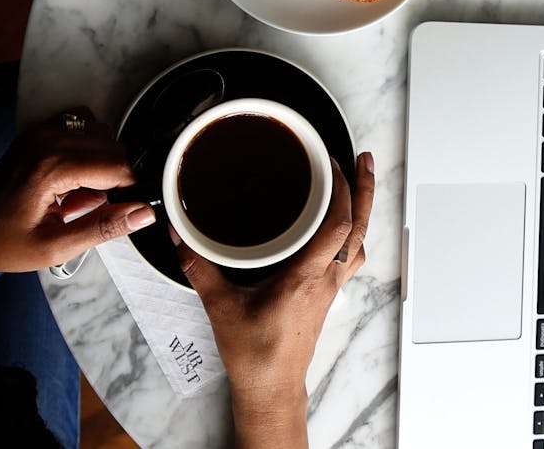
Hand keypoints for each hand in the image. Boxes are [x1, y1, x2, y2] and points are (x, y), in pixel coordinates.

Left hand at [0, 106, 154, 297]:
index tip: (117, 212)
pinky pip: (82, 123)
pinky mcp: (37, 130)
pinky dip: (87, 144)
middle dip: (112, 179)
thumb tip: (145, 212)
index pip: (118, 167)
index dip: (127, 191)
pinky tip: (73, 172)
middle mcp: (47, 140)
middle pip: (113, 148)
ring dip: (100, 161)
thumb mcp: (56, 247)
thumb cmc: (6, 244)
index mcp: (51, 168)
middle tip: (85, 208)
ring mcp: (40, 131)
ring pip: (101, 133)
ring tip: (76, 193)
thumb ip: (104, 227)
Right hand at [174, 151, 375, 447]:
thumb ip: (198, 266)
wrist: (271, 386)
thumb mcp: (219, 305)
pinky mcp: (327, 295)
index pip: (338, 225)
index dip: (341, 189)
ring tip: (359, 183)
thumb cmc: (254, 352)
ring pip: (359, 242)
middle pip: (359, 227)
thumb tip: (179, 235)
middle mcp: (326, 279)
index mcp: (306, 276)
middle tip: (363, 158)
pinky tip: (342, 226)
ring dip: (362, 210)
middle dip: (364, 189)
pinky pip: (349, 257)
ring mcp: (331, 288)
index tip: (329, 162)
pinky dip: (351, 234)